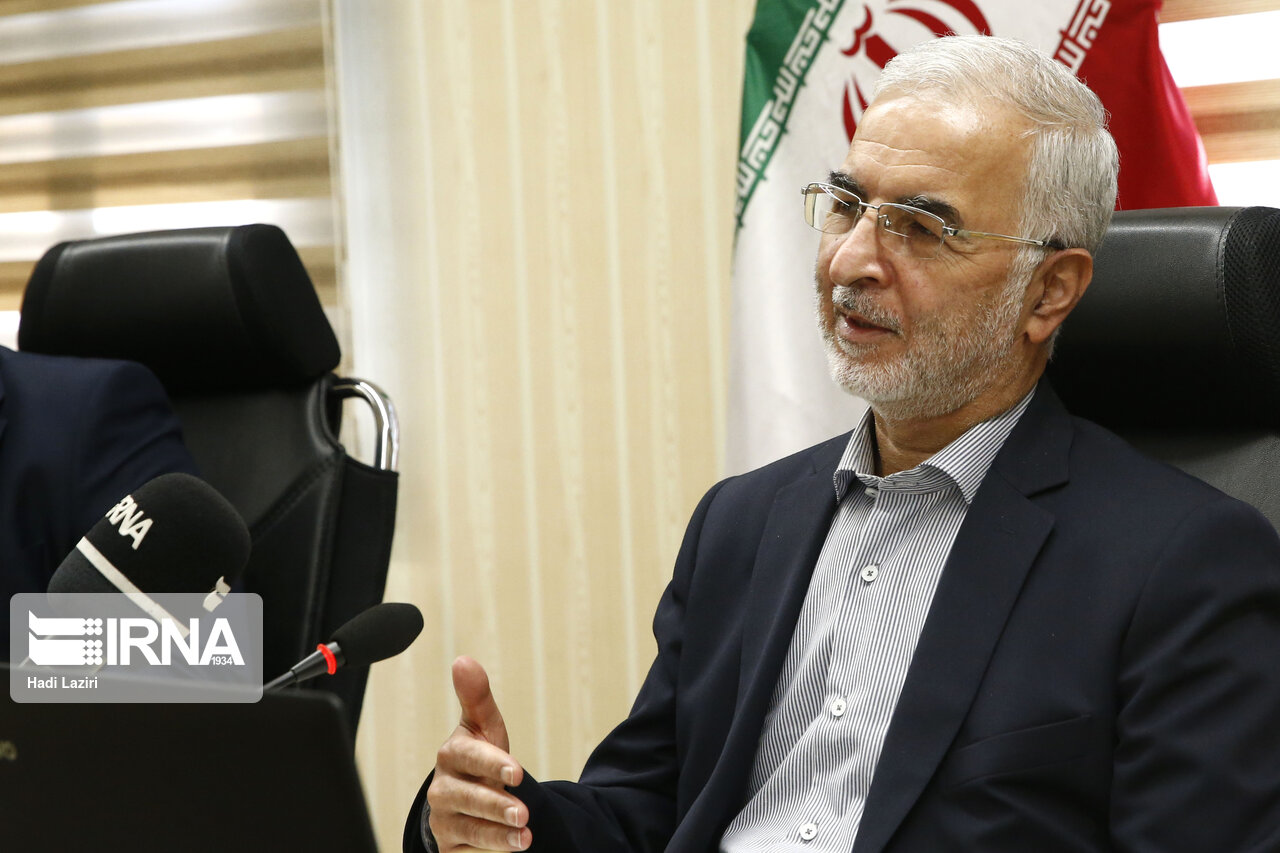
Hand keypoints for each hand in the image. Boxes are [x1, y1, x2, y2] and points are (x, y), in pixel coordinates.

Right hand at [427, 656, 531, 851]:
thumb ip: (477, 697)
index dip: (493, 764)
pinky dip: (489, 852)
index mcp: (452, 754)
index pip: (469, 757)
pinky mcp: (450, 847)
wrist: (471, 798)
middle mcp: (443, 788)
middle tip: (524, 813)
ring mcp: (445, 820)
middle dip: (496, 805)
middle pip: (468, 798)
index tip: (518, 773)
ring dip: (497, 835)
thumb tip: (463, 660)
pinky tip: (511, 850)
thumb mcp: (485, 727)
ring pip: (470, 829)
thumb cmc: (482, 756)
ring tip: (525, 838)